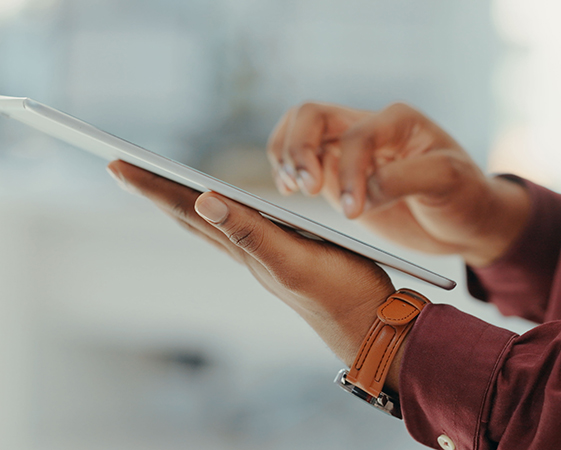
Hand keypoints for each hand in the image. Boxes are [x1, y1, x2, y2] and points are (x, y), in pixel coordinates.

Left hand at [107, 161, 401, 388]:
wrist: (370, 326)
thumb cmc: (341, 293)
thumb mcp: (295, 261)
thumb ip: (252, 233)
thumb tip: (203, 201)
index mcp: (245, 248)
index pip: (188, 211)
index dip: (153, 188)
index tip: (117, 166)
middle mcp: (246, 252)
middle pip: (190, 216)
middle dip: (155, 191)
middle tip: (122, 169)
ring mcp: (262, 256)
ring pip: (210, 224)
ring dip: (180, 201)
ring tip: (159, 185)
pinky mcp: (283, 256)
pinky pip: (236, 229)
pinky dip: (217, 213)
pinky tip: (219, 210)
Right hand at [267, 102, 529, 266]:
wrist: (464, 219)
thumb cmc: (464, 195)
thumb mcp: (447, 181)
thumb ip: (404, 179)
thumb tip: (363, 191)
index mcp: (397, 121)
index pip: (356, 135)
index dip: (350, 171)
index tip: (355, 210)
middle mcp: (367, 127)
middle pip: (312, 115)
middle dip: (299, 149)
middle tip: (305, 188)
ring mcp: (348, 150)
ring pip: (298, 130)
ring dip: (285, 155)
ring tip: (290, 188)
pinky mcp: (337, 174)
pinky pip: (299, 160)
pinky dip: (285, 169)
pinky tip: (289, 190)